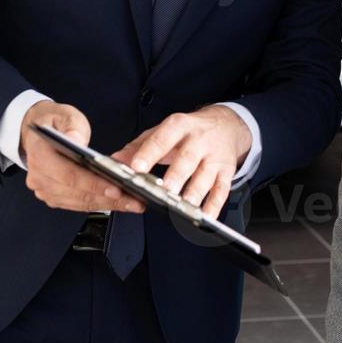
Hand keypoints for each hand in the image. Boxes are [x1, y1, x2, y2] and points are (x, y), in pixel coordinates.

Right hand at [20, 101, 144, 213]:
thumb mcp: (66, 116)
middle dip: (108, 198)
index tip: (116, 188)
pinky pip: (78, 204)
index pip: (69, 175)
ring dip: (107, 204)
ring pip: (80, 202)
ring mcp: (45, 189)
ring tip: (132, 202)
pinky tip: (119, 202)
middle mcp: (39, 177)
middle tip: (133, 199)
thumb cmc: (54, 123)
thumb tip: (76, 141)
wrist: (39, 134)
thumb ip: (72, 128)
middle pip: (77, 193)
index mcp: (39, 155)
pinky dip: (99, 204)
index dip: (93, 183)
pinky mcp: (54, 197)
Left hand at [110, 105, 251, 216]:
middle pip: (187, 159)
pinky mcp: (226, 171)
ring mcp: (215, 157)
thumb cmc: (190, 131)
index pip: (162, 139)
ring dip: (194, 193)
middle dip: (176, 176)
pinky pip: (221, 191)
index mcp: (180, 126)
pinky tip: (204, 217)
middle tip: (164, 191)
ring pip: (205, 177)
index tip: (136, 167)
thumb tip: (115, 159)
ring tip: (183, 207)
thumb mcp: (164, 131)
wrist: (226, 125)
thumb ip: (138, 146)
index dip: (149, 153)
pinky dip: (213, 206)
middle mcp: (199, 140)